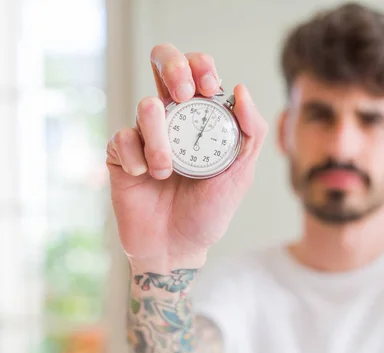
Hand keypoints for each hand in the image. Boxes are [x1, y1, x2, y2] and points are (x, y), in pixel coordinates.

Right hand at [106, 43, 267, 272]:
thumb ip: (251, 133)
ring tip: (167, 170)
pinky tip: (144, 176)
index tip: (209, 87)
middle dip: (173, 67)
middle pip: (164, 63)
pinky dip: (135, 157)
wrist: (177, 247)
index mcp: (202, 119)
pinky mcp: (120, 153)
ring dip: (160, 138)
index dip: (201, 66)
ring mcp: (145, 134)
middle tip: (183, 94)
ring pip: (147, 106)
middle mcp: (173, 119)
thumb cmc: (210, 211)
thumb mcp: (241, 174)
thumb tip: (241, 90)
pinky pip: (122, 138)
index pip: (198, 71)